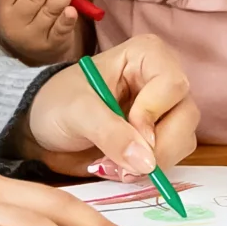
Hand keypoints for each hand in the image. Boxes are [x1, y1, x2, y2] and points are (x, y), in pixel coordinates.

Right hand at [0, 0, 85, 63]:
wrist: (34, 55)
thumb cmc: (28, 17)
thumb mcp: (18, 1)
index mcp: (3, 6)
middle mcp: (14, 22)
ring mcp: (33, 36)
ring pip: (49, 10)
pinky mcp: (52, 46)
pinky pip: (59, 30)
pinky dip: (66, 20)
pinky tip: (72, 10)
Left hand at [22, 32, 199, 179]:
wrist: (41, 128)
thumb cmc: (56, 103)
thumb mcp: (77, 112)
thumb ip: (110, 133)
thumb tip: (146, 162)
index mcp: (146, 55)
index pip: (172, 84)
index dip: (153, 113)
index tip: (129, 131)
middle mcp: (162, 79)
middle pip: (186, 115)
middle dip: (157, 147)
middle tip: (122, 165)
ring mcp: (164, 110)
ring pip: (183, 139)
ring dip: (152, 163)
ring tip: (113, 167)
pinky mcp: (159, 137)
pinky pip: (172, 157)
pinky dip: (148, 170)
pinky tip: (120, 169)